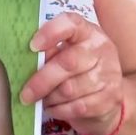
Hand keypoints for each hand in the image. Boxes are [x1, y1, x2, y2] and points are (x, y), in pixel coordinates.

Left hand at [20, 13, 123, 134]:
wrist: (108, 97)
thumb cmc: (79, 70)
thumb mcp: (66, 54)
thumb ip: (50, 53)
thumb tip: (26, 60)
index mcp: (88, 32)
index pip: (71, 23)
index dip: (50, 33)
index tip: (32, 46)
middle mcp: (101, 49)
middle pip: (68, 63)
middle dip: (41, 81)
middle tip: (25, 94)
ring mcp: (109, 74)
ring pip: (70, 89)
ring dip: (50, 98)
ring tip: (42, 100)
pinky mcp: (110, 98)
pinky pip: (78, 107)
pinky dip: (60, 110)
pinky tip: (54, 108)